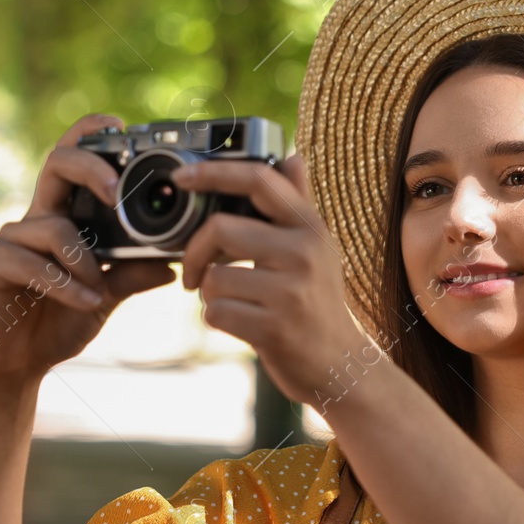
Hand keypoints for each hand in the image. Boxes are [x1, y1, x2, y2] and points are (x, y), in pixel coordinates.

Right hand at [0, 114, 176, 379]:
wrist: (17, 363)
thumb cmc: (58, 322)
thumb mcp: (106, 296)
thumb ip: (132, 275)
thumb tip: (173, 265)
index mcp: (66, 216)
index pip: (74, 161)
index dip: (90, 136)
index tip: (120, 126)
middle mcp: (38, 217)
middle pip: (57, 164)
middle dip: (91, 167)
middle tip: (117, 190)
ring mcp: (12, 237)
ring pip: (55, 227)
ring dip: (85, 261)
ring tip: (97, 290)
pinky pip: (34, 261)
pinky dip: (65, 283)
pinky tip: (84, 300)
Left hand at [172, 153, 376, 406]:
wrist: (341, 366)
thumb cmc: (319, 304)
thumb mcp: (318, 249)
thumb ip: (299, 204)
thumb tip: (292, 157)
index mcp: (310, 228)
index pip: (260, 179)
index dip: (215, 172)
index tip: (182, 177)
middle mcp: (304, 253)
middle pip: (221, 229)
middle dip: (195, 252)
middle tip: (193, 271)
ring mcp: (290, 291)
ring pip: (214, 277)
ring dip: (210, 294)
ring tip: (234, 303)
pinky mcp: (273, 328)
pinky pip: (216, 313)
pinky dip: (217, 320)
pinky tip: (240, 325)